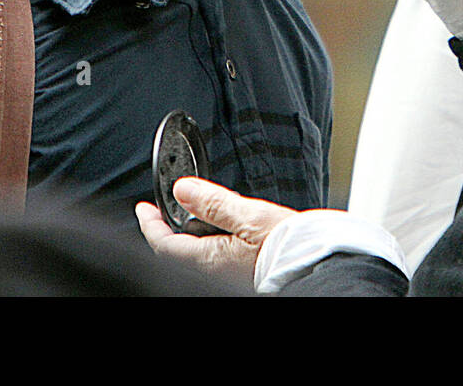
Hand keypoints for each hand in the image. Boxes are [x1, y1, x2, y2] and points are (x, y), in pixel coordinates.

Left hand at [135, 177, 295, 290]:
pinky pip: (216, 255)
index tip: (144, 209)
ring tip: (200, 211)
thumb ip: (213, 202)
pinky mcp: (243, 272)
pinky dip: (212, 239)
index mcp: (210, 259)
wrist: (319, 262)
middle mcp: (215, 270)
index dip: (150, 224)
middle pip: (179, 249)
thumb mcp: (250, 214)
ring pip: (198, 252)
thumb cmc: (290, 244)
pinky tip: (227, 227)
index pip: (164, 243)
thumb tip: (182, 189)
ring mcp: (228, 273)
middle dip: (171, 226)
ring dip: (192, 232)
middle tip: (169, 207)